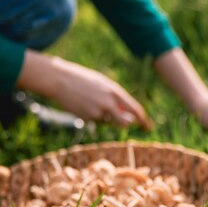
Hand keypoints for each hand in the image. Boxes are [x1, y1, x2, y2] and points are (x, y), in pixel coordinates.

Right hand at [17, 51, 152, 129]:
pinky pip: (96, 121)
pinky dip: (94, 116)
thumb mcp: (104, 84)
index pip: (135, 110)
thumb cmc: (84, 80)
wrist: (60, 80)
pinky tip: (84, 104)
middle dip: (128, 124)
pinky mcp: (87, 117)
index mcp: (115, 91)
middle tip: (130, 124)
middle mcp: (108, 103)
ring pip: (109, 121)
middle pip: (125, 122)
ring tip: (93, 102)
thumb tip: (127, 115)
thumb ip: (116, 98)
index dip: (143, 120)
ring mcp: (97, 111)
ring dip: (107, 117)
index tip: (148, 127)